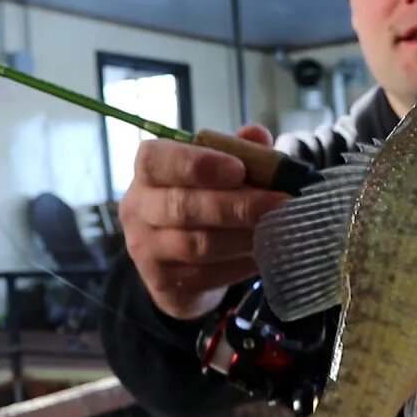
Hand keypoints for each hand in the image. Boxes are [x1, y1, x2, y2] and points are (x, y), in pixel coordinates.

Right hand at [119, 124, 288, 319]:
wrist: (179, 259)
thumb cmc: (201, 199)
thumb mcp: (218, 170)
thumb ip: (237, 150)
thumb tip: (258, 135)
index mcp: (148, 170)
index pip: (158, 161)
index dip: (198, 164)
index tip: (239, 170)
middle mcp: (137, 208)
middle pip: (182, 207)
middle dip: (237, 205)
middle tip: (279, 203)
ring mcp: (145, 248)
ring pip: (196, 244)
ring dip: (243, 237)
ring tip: (278, 229)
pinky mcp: (162, 282)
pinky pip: (205, 275)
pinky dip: (239, 264)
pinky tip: (264, 255)